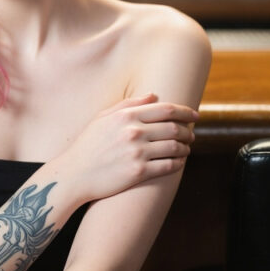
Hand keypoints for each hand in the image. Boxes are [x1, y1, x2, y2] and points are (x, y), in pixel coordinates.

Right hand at [51, 93, 198, 203]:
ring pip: (175, 147)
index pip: (166, 109)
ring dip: (186, 148)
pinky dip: (178, 163)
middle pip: (174, 128)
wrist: (74, 174)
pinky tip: (179, 162)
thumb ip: (128, 104)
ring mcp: (137, 153)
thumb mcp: (103, 118)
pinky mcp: (139, 172)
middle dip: (188, 131)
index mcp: (126, 116)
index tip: (195, 115)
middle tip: (192, 134)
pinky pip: (168, 166)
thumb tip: (154, 95)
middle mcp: (134, 132)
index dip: (185, 112)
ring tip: (186, 148)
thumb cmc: (88, 145)